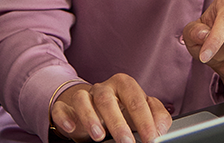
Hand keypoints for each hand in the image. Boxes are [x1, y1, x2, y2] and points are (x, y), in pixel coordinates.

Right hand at [51, 74, 170, 142]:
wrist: (93, 106)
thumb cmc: (121, 109)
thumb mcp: (141, 112)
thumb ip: (156, 116)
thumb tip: (161, 128)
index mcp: (125, 86)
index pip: (136, 100)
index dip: (145, 120)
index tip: (151, 138)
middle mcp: (104, 88)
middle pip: (108, 100)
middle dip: (118, 123)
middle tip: (127, 142)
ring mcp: (83, 95)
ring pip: (83, 100)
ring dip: (90, 118)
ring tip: (99, 136)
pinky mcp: (66, 106)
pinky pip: (62, 108)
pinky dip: (65, 117)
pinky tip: (72, 128)